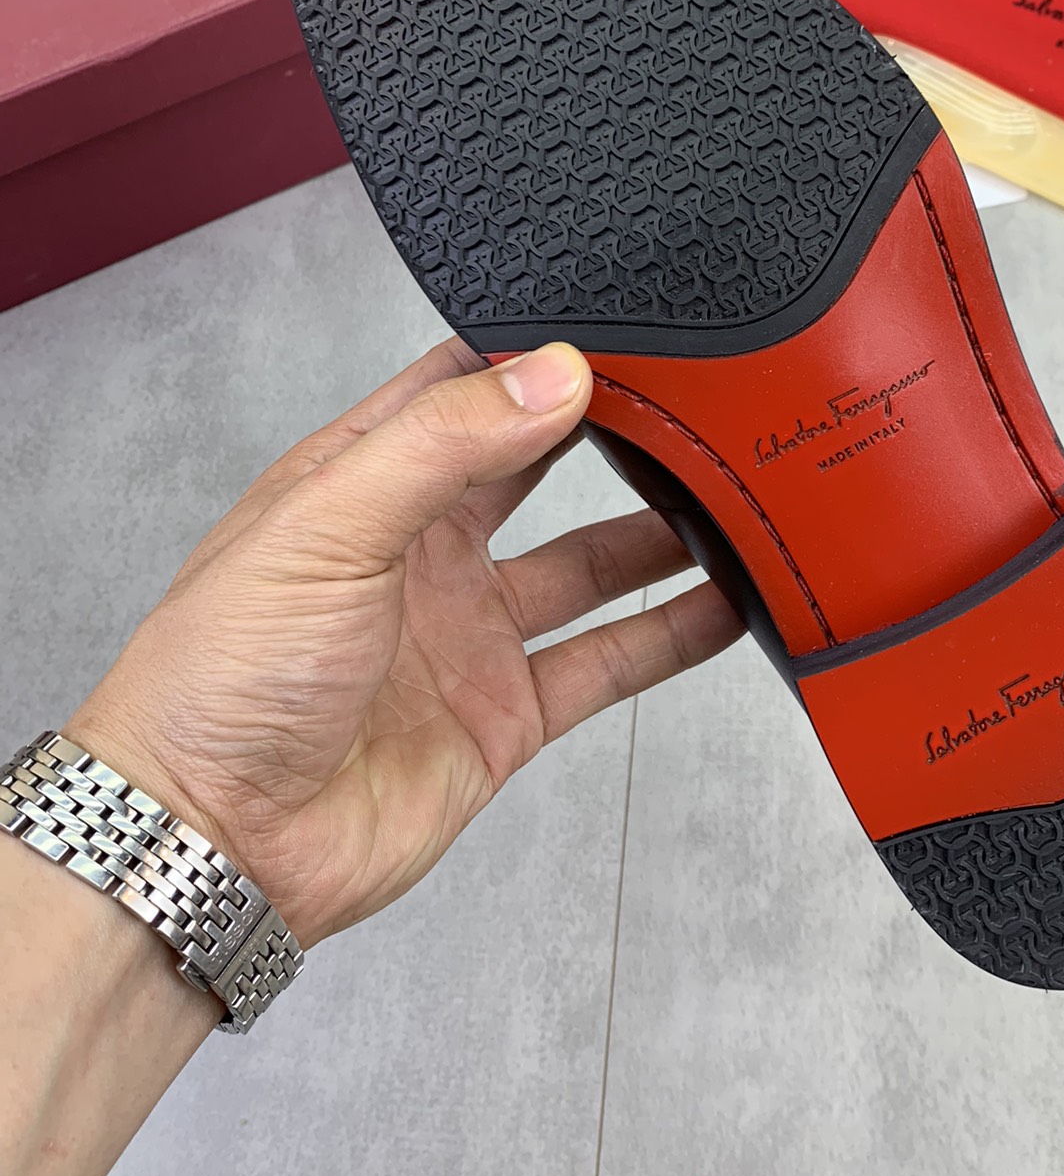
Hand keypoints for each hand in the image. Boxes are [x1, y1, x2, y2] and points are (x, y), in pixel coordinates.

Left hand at [67, 339, 741, 948]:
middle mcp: (421, 548)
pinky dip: (671, 633)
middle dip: (610, 432)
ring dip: (659, 531)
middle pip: (537, 466)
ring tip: (735, 492)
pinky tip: (728, 604)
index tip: (621, 330)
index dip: (534, 356)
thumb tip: (554, 373)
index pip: (462, 389)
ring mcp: (467, 632)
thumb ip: (445, 445)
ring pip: (588, 562)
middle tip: (696, 400)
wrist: (215, 845)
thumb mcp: (328, 526)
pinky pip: (607, 661)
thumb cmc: (220, 678)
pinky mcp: (503, 715)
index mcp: (361, 480)